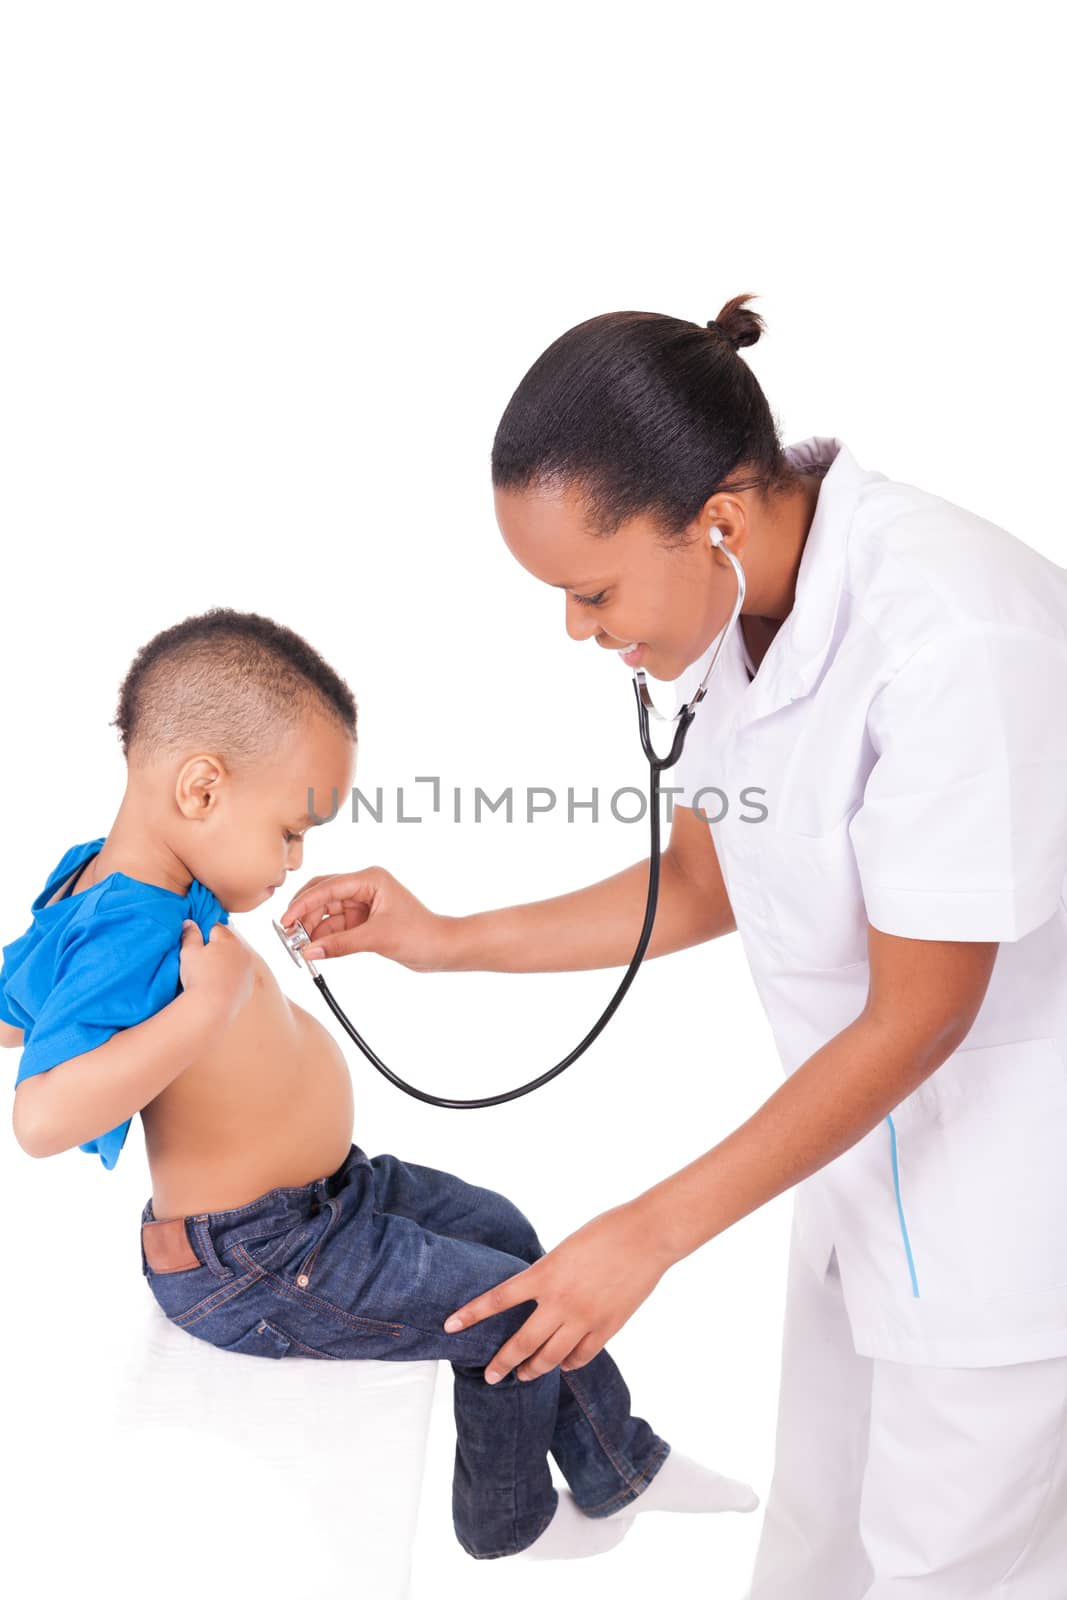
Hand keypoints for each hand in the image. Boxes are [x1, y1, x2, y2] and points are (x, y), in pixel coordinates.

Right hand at [179, 920, 255, 1023]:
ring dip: (224, 963)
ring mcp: (248, 971)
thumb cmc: (199, 977)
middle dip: (215, 948)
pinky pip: (238, 977)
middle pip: (227, 944)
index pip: (215, 928)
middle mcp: (243, 953)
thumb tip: (190, 922)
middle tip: (199, 960)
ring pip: (234, 960)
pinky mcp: (248, 987)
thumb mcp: (189, 952)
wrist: (211, 1008)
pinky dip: (230, 978)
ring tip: (208, 974)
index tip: (194, 943)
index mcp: (229, 940)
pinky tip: (217, 985)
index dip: (202, 933)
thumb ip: (190, 935)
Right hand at [279, 867, 455, 972]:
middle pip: (323, 895)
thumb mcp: (377, 938)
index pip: (328, 887)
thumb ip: (340, 944)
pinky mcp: (363, 921)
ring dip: (312, 929)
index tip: (285, 921)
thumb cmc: (420, 935)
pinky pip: (336, 926)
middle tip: (287, 935)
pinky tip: (313, 950)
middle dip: (304, 914)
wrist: (443, 949)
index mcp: (370, 878)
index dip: (303, 903)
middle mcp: (364, 886)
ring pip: (327, 913)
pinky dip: (324, 938)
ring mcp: (363, 903)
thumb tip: (308, 952)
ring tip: (298, 947)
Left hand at [443, 1202, 673, 1383]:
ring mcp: (584, 1319)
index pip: (498, 1299)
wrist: (646, 1236)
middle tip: (491, 1376)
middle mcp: (560, 1302)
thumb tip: (536, 1295)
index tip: (449, 1326)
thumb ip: (548, 1275)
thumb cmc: (605, 1232)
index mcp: (545, 1274)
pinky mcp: (607, 1328)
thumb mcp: (564, 1250)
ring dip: (533, 1369)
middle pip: (522, 1343)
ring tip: (523, 1374)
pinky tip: (563, 1365)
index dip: (471, 1314)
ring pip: (550, 1358)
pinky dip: (568, 1364)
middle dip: (502, 1363)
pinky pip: (580, 1357)